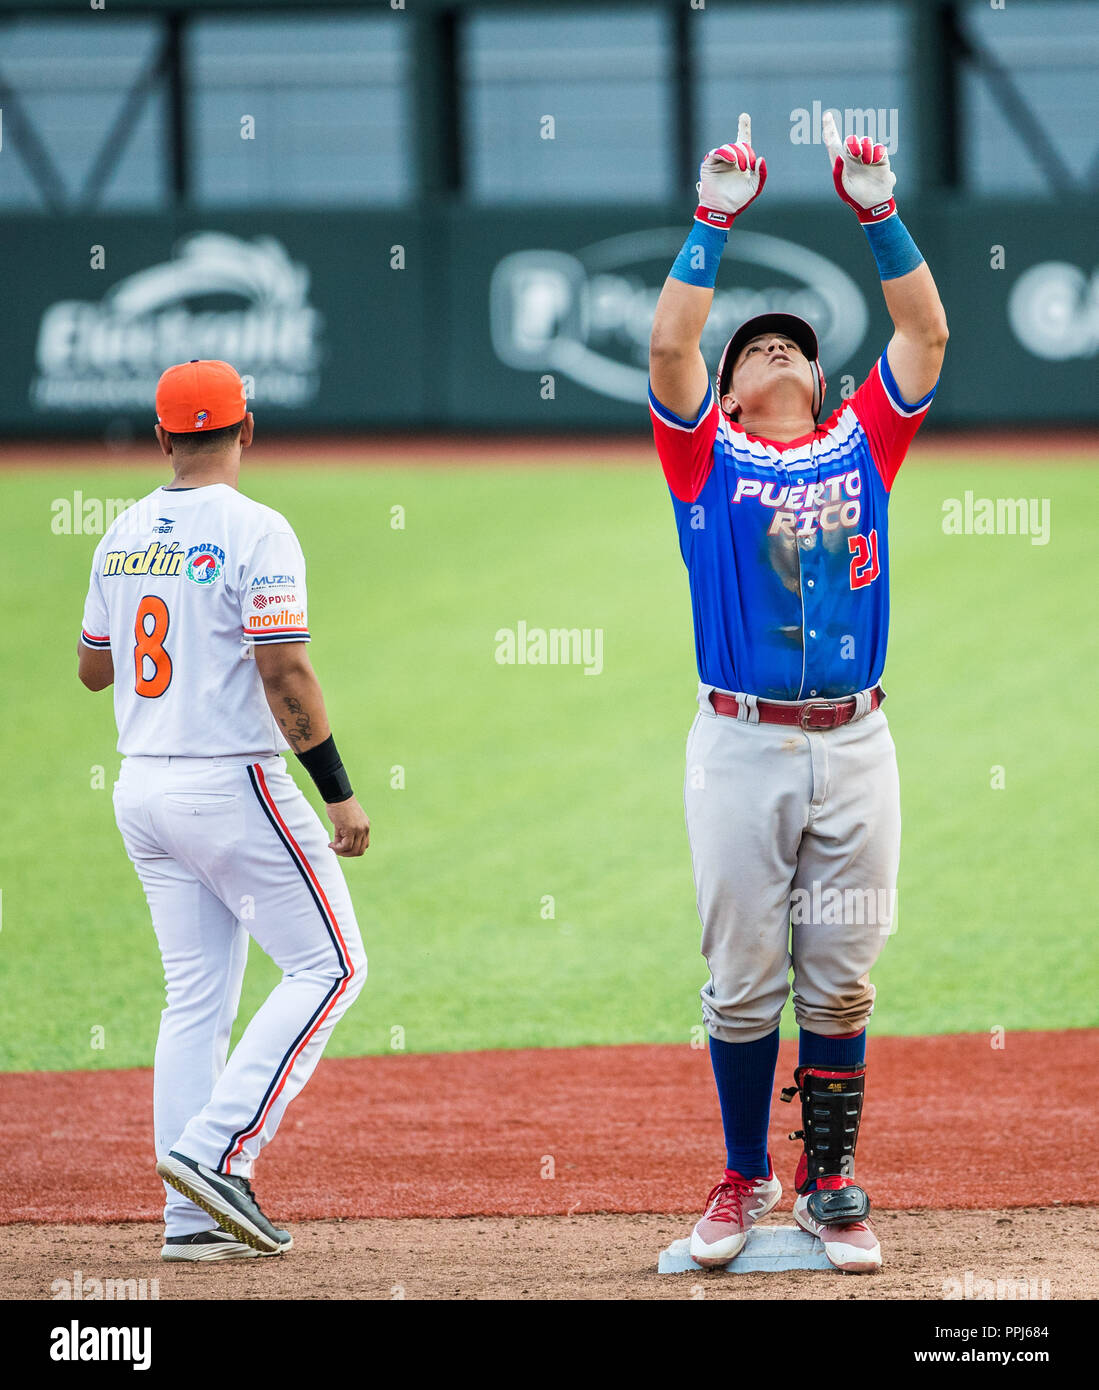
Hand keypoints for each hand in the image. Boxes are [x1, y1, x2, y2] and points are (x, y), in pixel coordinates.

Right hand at [326, 795, 369, 856]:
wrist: (338, 796)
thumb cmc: (340, 806)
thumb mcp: (347, 822)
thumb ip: (345, 833)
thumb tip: (339, 845)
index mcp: (365, 826)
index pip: (364, 845)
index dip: (353, 849)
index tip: (343, 847)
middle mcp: (365, 829)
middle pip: (360, 850)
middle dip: (347, 854)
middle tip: (337, 850)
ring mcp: (359, 829)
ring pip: (353, 850)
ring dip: (342, 852)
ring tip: (333, 847)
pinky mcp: (351, 829)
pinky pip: (346, 846)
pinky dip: (338, 848)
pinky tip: (331, 844)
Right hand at [696, 112, 766, 227]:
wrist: (722, 210)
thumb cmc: (738, 201)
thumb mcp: (754, 187)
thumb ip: (760, 174)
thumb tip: (761, 159)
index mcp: (741, 161)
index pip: (743, 141)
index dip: (744, 128)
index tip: (744, 116)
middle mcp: (730, 159)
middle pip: (739, 145)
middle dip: (745, 153)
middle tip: (747, 166)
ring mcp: (719, 161)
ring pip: (728, 147)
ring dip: (737, 154)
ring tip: (740, 166)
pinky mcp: (709, 164)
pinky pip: (717, 152)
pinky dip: (725, 154)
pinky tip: (731, 161)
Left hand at [823, 110, 895, 222]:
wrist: (874, 204)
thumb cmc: (854, 197)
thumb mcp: (842, 187)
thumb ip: (837, 172)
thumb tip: (838, 155)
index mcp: (841, 162)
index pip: (833, 142)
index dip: (830, 128)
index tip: (827, 115)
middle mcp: (854, 156)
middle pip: (851, 139)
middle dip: (852, 144)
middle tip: (855, 153)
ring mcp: (867, 156)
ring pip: (866, 140)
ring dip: (865, 149)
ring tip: (866, 161)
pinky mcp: (881, 158)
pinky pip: (879, 148)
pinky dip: (876, 154)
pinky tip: (874, 163)